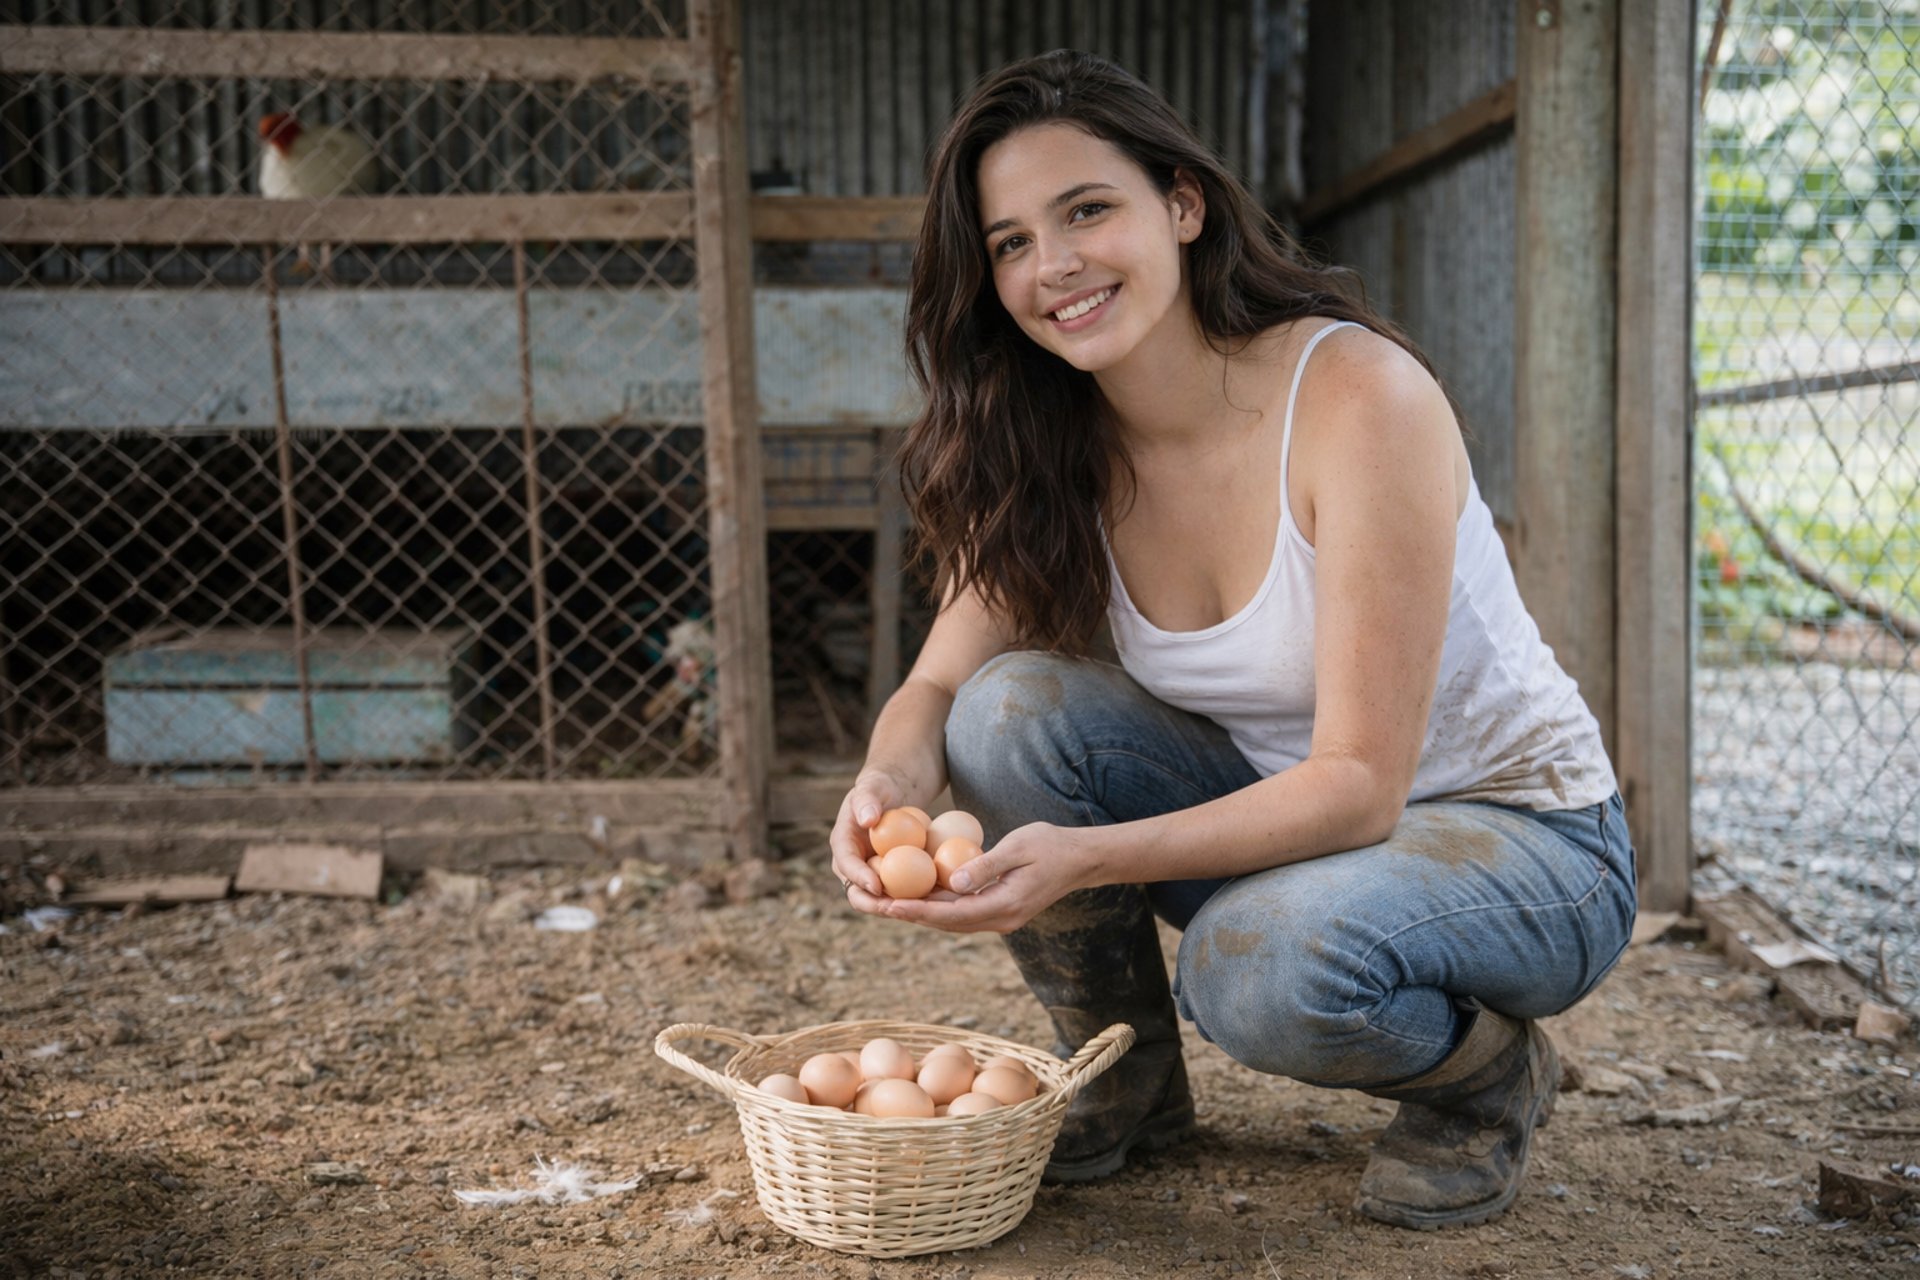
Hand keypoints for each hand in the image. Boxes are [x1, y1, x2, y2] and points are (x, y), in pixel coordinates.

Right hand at [829, 768, 906, 910]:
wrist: (893, 795)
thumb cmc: (880, 787)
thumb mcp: (873, 786)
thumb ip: (867, 800)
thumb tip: (868, 819)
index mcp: (843, 843)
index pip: (845, 864)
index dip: (858, 877)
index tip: (877, 885)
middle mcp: (852, 864)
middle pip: (856, 893)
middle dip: (872, 905)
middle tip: (895, 908)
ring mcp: (870, 873)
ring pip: (877, 900)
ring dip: (893, 909)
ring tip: (914, 911)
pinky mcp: (888, 878)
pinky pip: (898, 893)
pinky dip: (910, 900)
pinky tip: (930, 903)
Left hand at [880, 821, 1097, 933]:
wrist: (1081, 859)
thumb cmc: (1051, 845)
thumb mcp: (1018, 847)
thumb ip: (986, 866)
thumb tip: (953, 882)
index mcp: (1005, 906)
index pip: (951, 914)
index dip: (917, 911)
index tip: (888, 906)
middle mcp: (1000, 920)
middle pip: (945, 923)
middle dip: (908, 915)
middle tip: (873, 905)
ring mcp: (1000, 918)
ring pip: (951, 920)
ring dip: (919, 912)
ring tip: (884, 902)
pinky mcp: (998, 910)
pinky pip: (961, 911)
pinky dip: (937, 904)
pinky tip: (914, 893)